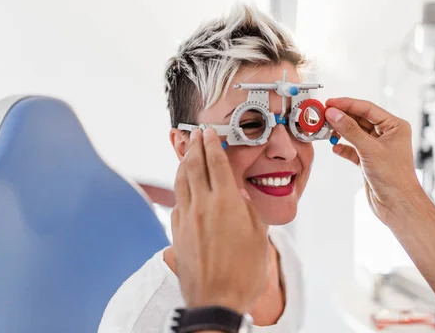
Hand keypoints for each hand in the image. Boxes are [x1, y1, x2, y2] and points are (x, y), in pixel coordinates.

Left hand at [171, 128, 268, 313]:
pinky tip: (185, 187)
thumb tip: (238, 193)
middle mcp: (202, 205)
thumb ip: (249, 209)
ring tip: (187, 152)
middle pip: (194, 165)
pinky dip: (181, 187)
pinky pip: (178, 201)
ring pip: (181, 181)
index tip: (210, 132)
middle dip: (195, 145)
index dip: (212, 144)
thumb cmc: (244, 272)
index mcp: (226, 202)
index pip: (216, 163)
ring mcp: (186, 218)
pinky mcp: (176, 232)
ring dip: (184, 162)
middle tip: (197, 134)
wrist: (215, 301)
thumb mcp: (259, 236)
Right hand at [325, 98, 434, 300]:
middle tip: (323, 114)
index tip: (330, 103)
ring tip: (325, 128)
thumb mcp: (369, 150)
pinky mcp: (369, 161)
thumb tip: (334, 114)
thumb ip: (350, 130)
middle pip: (360, 119)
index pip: (367, 109)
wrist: (398, 205)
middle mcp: (387, 135)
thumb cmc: (394, 178)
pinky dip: (343, 148)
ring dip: (340, 132)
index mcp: (395, 126)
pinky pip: (353, 149)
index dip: (347, 104)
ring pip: (355, 134)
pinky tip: (334, 147)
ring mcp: (378, 148)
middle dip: (342, 117)